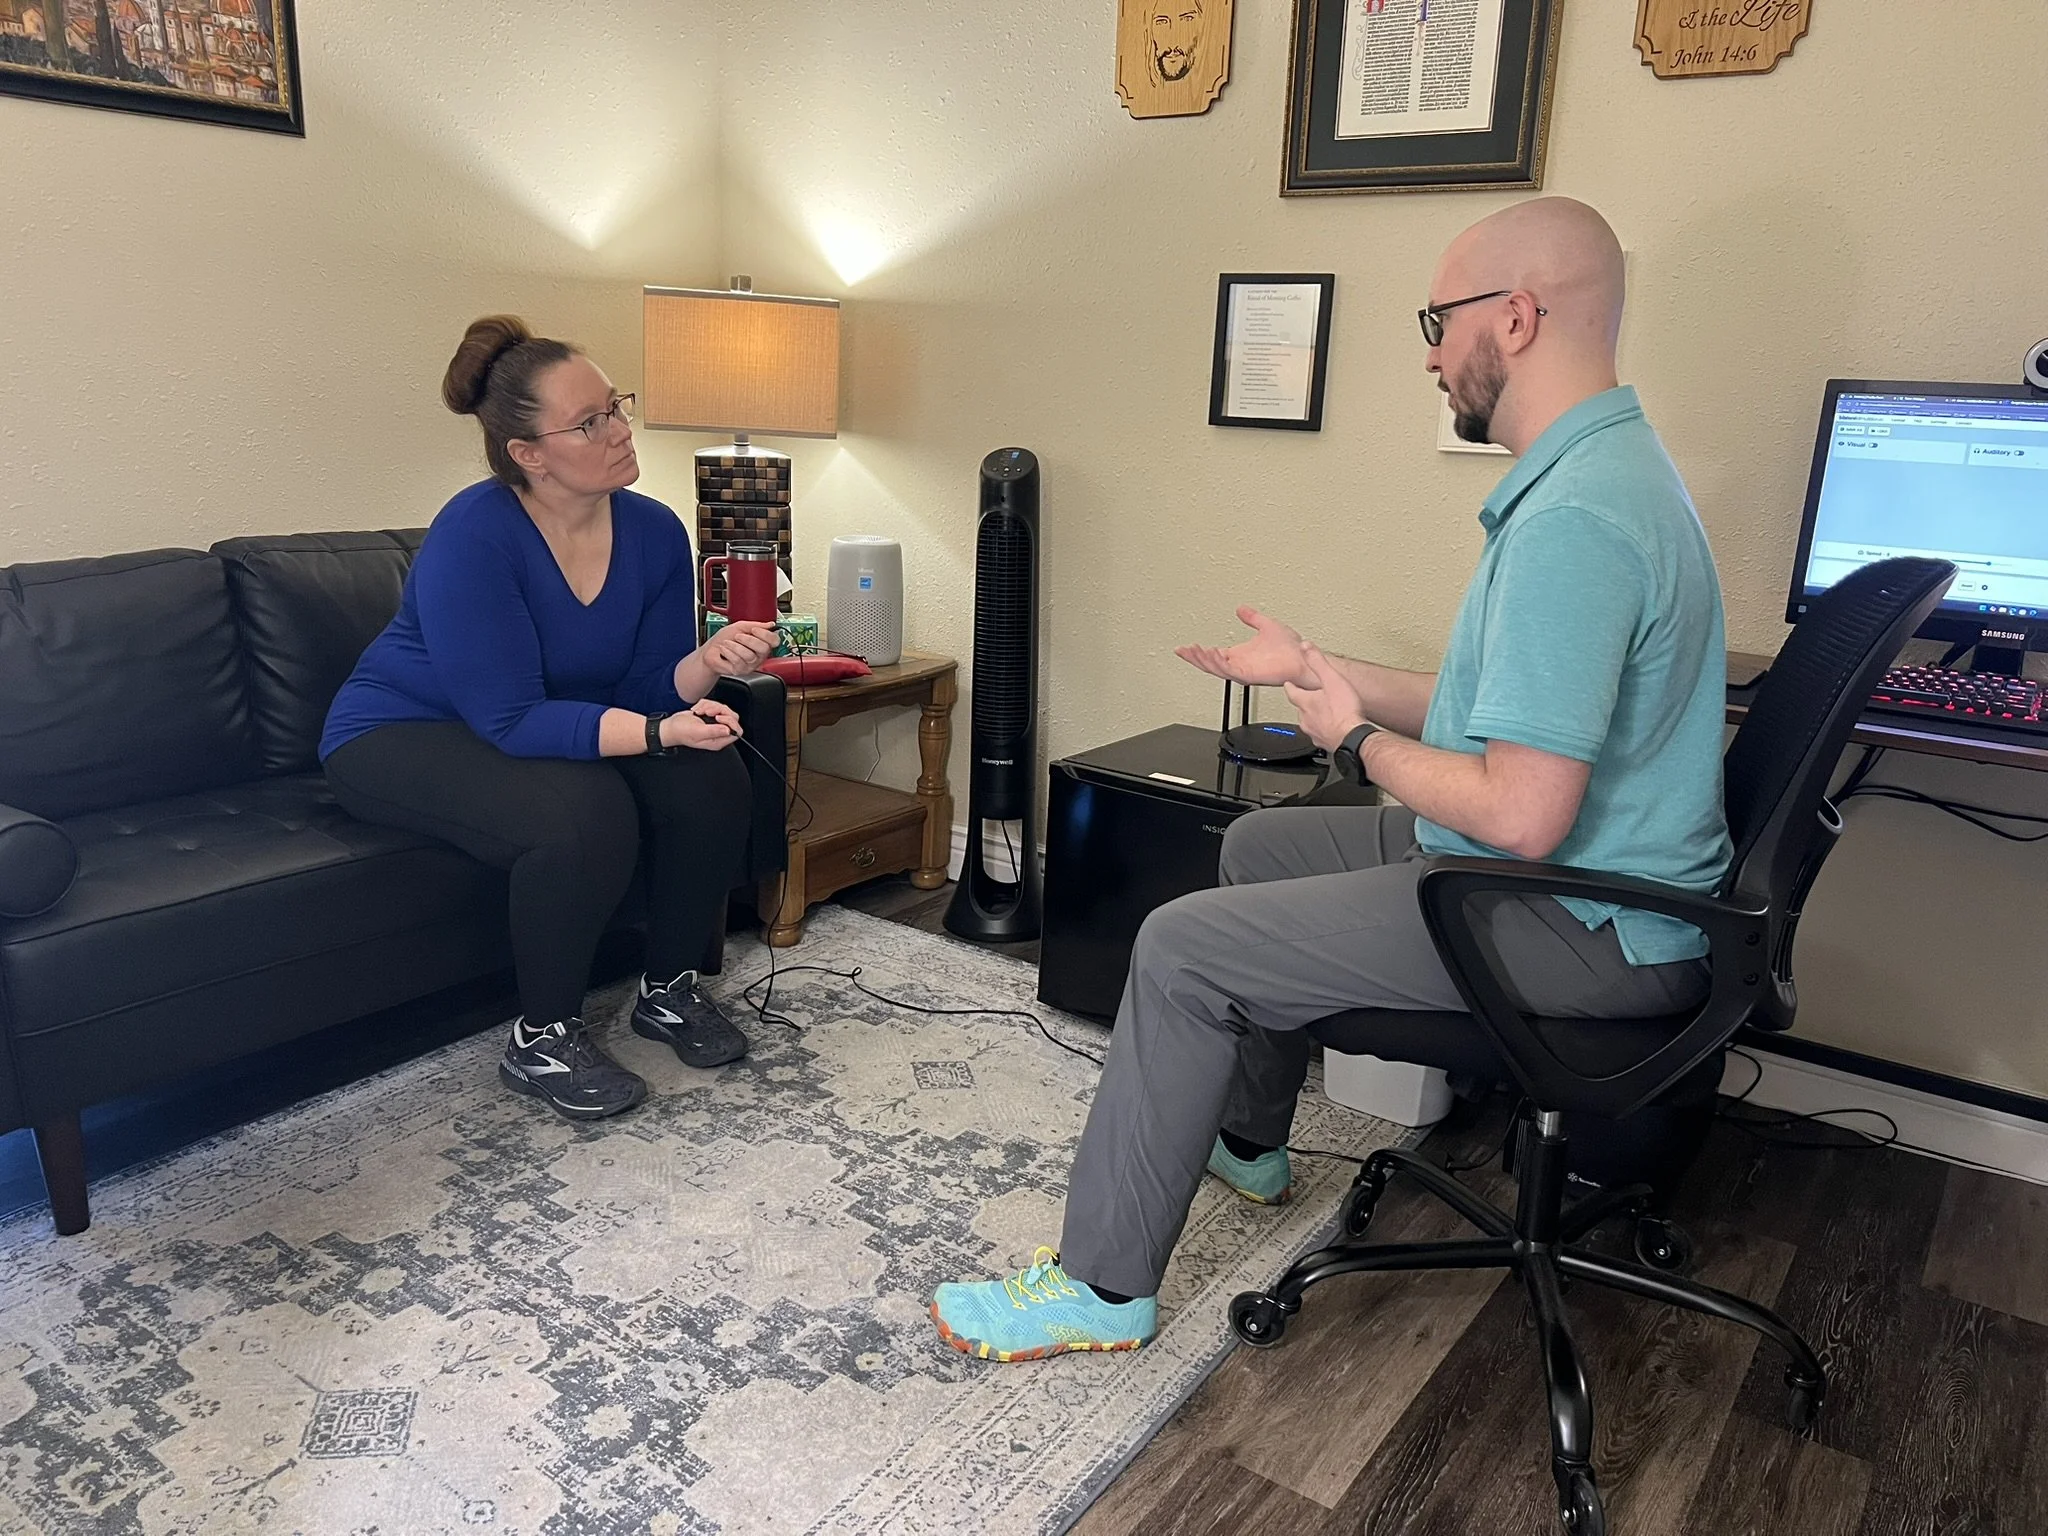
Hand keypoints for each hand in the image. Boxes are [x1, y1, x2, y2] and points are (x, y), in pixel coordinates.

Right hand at [662, 701, 741, 750]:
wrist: (671, 726)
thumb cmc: (681, 731)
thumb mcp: (697, 731)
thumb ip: (713, 731)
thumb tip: (728, 730)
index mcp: (718, 741)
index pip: (736, 731)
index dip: (729, 722)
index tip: (718, 718)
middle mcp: (718, 733)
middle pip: (732, 717)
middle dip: (719, 710)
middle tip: (707, 712)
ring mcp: (715, 724)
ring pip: (723, 709)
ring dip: (711, 706)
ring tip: (700, 711)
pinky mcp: (711, 716)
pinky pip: (715, 705)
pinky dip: (706, 704)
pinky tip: (697, 710)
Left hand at [697, 620, 778, 676]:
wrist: (710, 650)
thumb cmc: (724, 639)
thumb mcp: (740, 626)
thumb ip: (756, 625)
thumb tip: (771, 624)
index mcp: (761, 643)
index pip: (774, 640)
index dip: (765, 634)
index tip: (753, 630)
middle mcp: (758, 655)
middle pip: (764, 649)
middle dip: (748, 640)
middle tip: (737, 636)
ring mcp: (750, 664)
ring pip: (750, 655)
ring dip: (735, 646)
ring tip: (727, 643)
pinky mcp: (740, 671)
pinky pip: (738, 661)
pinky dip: (728, 652)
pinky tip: (724, 650)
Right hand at [1175, 606, 1316, 688]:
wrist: (1303, 657)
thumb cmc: (1291, 648)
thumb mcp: (1267, 625)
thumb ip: (1252, 618)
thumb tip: (1241, 609)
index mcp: (1240, 656)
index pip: (1213, 655)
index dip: (1198, 652)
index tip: (1184, 647)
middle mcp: (1240, 664)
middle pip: (1210, 664)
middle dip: (1194, 658)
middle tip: (1182, 650)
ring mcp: (1244, 671)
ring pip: (1216, 668)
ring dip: (1203, 660)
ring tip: (1193, 651)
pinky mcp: (1250, 675)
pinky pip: (1229, 670)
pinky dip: (1218, 663)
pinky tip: (1211, 653)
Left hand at [1283, 644, 1368, 750]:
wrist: (1353, 739)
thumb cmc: (1343, 712)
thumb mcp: (1331, 679)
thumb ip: (1317, 662)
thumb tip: (1304, 646)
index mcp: (1305, 702)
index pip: (1291, 691)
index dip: (1290, 686)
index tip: (1288, 683)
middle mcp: (1306, 719)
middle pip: (1300, 708)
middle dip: (1304, 702)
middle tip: (1308, 697)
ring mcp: (1314, 733)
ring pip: (1309, 723)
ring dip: (1314, 717)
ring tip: (1322, 712)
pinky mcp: (1326, 744)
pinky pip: (1321, 735)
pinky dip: (1325, 730)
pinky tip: (1333, 728)